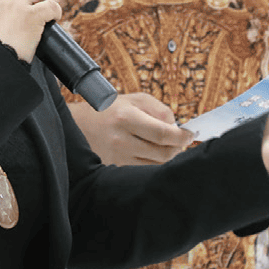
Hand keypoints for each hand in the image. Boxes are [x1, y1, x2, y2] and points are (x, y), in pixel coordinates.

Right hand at [70, 93, 192, 164]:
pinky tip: (152, 152)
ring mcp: (118, 156)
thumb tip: (177, 126)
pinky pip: (145, 169)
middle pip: (164, 152)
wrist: (78, 126)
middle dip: (178, 147)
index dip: (182, 136)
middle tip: (180, 140)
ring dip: (167, 155)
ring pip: (157, 164)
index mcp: (126, 118)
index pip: (163, 133)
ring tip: (165, 144)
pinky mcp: (116, 168)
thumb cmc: (109, 110)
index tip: (190, 134)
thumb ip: (159, 109)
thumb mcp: (133, 99)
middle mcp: (121, 139)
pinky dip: (154, 162)